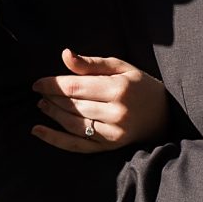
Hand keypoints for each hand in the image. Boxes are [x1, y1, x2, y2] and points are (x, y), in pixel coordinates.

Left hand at [31, 49, 168, 151]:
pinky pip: (77, 146)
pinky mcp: (110, 147)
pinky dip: (55, 139)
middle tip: (39, 92)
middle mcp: (116, 113)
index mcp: (118, 89)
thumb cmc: (139, 86)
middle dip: (51, 98)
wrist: (164, 115)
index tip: (37, 83)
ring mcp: (113, 133)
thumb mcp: (121, 67)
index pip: (76, 86)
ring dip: (52, 115)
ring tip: (42, 105)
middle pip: (73, 106)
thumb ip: (92, 63)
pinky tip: (38, 131)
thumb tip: (65, 54)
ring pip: (73, 125)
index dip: (53, 84)